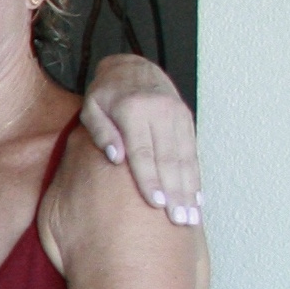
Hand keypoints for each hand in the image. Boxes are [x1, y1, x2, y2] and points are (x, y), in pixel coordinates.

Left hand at [79, 53, 202, 225]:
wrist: (134, 67)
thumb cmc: (106, 94)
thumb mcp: (91, 108)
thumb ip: (101, 132)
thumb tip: (115, 159)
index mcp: (133, 110)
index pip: (143, 152)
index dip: (150, 179)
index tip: (155, 203)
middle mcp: (160, 113)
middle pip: (168, 159)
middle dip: (175, 192)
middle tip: (179, 220)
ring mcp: (177, 116)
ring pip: (185, 158)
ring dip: (189, 189)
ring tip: (190, 216)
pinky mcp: (187, 120)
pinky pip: (192, 152)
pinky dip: (195, 176)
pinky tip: (198, 197)